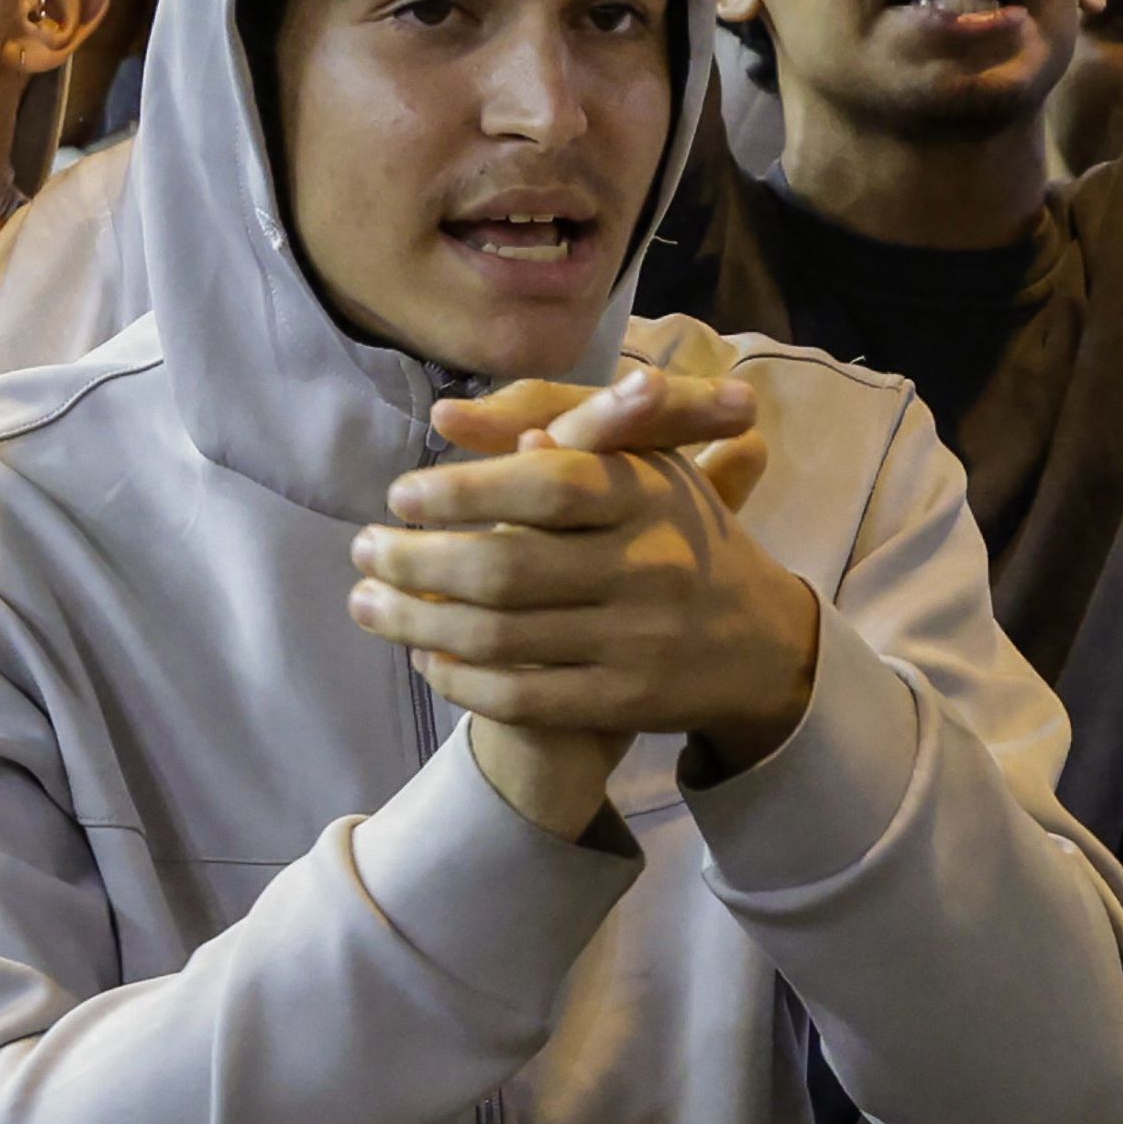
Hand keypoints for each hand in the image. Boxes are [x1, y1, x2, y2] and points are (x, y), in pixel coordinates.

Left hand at [352, 367, 822, 840]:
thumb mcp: (638, 469)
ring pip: (501, 637)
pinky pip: (522, 697)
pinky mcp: (625, 703)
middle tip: (362, 551)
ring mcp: (638, 641)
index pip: (545, 485)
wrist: (760, 641)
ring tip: (367, 604)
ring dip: (416, 621)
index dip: (461, 490)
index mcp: (647, 494)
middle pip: (505, 569)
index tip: (399, 495)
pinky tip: (424, 656)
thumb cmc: (674, 533)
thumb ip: (554, 439)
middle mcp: (647, 566)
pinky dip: (460, 679)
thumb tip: (455, 421)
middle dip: (414, 561)